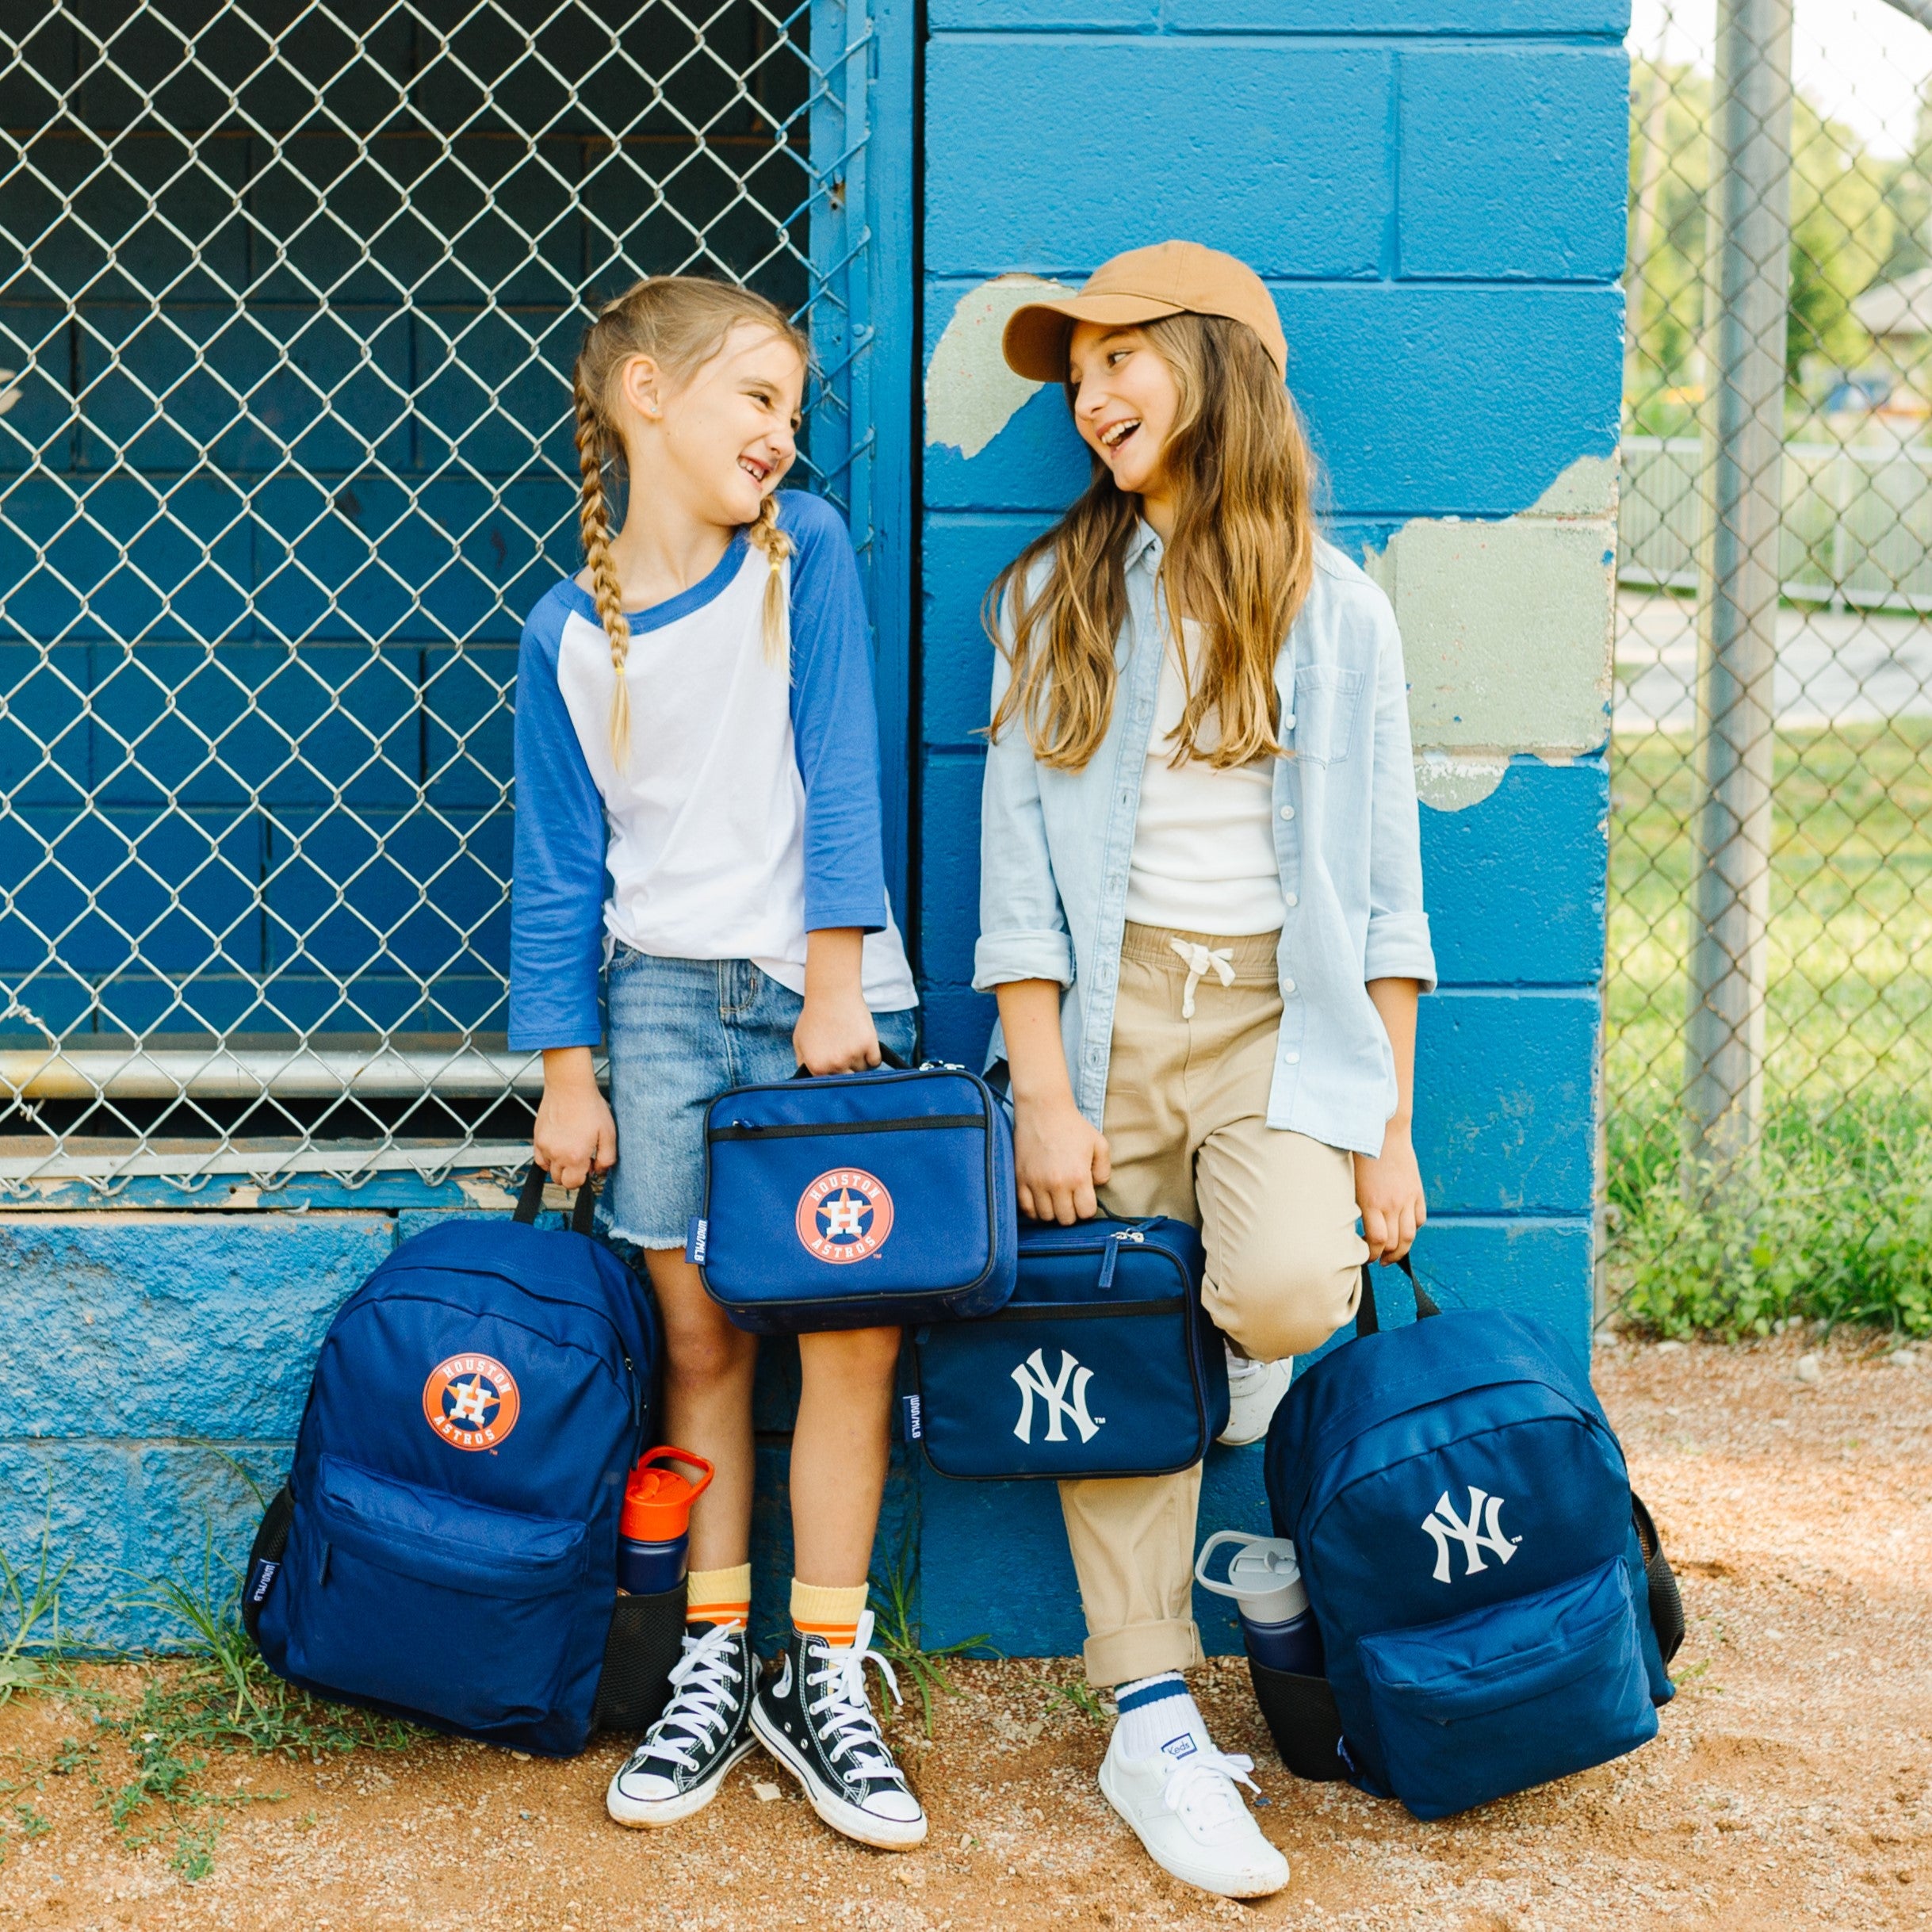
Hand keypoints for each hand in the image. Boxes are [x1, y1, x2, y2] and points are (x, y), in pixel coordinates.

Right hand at [533, 1047, 616, 1190]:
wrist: (569, 1087)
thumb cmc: (590, 1107)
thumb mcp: (609, 1134)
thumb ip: (606, 1158)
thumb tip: (598, 1172)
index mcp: (575, 1156)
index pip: (573, 1184)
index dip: (582, 1179)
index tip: (588, 1167)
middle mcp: (556, 1154)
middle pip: (560, 1180)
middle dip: (571, 1174)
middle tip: (582, 1158)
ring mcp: (544, 1146)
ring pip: (549, 1170)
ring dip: (560, 1167)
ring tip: (570, 1150)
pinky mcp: (537, 1138)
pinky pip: (539, 1159)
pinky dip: (548, 1158)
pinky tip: (558, 1147)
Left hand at [793, 987, 880, 1075]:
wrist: (831, 994)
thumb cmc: (814, 1016)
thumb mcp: (799, 1042)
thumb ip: (804, 1064)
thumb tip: (811, 1080)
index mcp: (817, 1067)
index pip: (830, 1084)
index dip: (833, 1074)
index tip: (834, 1065)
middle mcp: (835, 1064)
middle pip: (848, 1079)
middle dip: (847, 1068)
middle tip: (844, 1052)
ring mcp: (853, 1055)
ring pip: (863, 1070)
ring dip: (860, 1061)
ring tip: (852, 1042)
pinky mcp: (869, 1044)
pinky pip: (875, 1061)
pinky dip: (872, 1055)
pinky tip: (864, 1043)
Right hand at [1013, 1091, 1110, 1223]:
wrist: (1043, 1109)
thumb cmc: (1072, 1126)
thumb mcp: (1099, 1144)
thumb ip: (1104, 1171)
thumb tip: (1096, 1188)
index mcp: (1078, 1176)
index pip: (1085, 1213)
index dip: (1087, 1209)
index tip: (1084, 1199)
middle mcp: (1056, 1183)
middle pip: (1065, 1219)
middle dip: (1071, 1212)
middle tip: (1070, 1199)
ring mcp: (1035, 1182)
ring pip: (1045, 1217)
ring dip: (1052, 1212)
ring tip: (1055, 1199)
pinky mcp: (1020, 1179)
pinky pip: (1025, 1209)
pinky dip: (1034, 1209)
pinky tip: (1040, 1200)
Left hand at [1354, 1120, 1424, 1262]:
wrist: (1383, 1131)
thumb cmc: (1359, 1154)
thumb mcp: (1351, 1183)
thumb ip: (1356, 1206)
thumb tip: (1353, 1228)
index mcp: (1371, 1203)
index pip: (1376, 1242)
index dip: (1370, 1255)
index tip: (1364, 1257)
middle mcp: (1392, 1204)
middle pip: (1394, 1243)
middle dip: (1385, 1256)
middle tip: (1377, 1259)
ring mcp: (1407, 1198)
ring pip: (1409, 1235)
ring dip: (1401, 1249)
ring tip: (1392, 1254)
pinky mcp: (1416, 1191)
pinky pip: (1419, 1218)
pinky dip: (1413, 1228)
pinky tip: (1403, 1229)